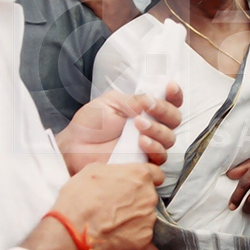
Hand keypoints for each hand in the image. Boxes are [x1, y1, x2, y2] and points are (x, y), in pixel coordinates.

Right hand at [49, 162, 163, 249]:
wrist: (75, 232)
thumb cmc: (80, 200)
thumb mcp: (92, 171)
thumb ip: (113, 171)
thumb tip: (116, 175)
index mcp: (140, 175)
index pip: (156, 174)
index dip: (146, 179)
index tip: (138, 185)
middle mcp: (149, 196)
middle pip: (148, 196)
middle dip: (136, 200)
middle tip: (115, 206)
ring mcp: (149, 219)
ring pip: (145, 216)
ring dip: (133, 218)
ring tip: (111, 223)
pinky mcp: (144, 239)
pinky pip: (140, 235)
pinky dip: (130, 236)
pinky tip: (114, 235)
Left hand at [56, 85, 182, 174]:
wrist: (75, 146)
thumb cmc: (91, 123)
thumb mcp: (111, 102)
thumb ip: (134, 100)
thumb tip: (153, 98)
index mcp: (145, 109)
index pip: (170, 101)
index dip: (175, 94)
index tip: (170, 87)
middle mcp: (152, 126)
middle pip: (174, 119)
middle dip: (165, 112)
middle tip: (150, 109)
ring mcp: (149, 145)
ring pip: (169, 139)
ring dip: (158, 130)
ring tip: (139, 126)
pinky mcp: (144, 163)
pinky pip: (160, 158)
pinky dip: (154, 148)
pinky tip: (141, 142)